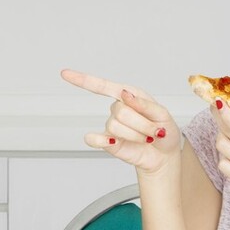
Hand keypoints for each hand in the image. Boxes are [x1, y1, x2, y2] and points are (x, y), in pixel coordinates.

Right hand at [61, 69, 180, 174]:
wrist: (165, 156)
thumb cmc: (165, 132)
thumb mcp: (163, 114)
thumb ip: (144, 104)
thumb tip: (124, 95)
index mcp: (130, 95)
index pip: (103, 86)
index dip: (83, 80)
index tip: (64, 73)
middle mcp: (118, 109)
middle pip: (120, 111)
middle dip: (142, 124)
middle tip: (154, 132)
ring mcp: (112, 126)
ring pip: (115, 126)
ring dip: (136, 135)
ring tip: (146, 139)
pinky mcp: (108, 143)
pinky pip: (95, 140)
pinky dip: (101, 141)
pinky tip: (113, 142)